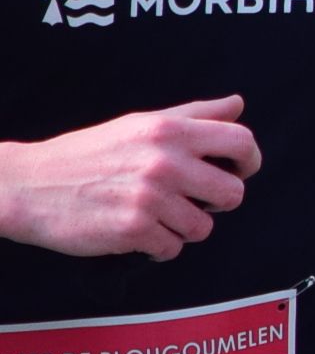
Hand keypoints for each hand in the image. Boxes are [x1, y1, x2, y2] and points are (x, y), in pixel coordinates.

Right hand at [0, 97, 260, 259]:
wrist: (28, 185)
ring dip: (184, 228)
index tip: (236, 171)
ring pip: (203, 227)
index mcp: (169, 130)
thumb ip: (194, 115)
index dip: (248, 161)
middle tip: (192, 200)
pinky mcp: (133, 229)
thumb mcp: (140, 123)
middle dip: (217, 203)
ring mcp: (150, 196)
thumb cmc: (87, 154)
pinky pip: (172, 248)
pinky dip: (159, 247)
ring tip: (157, 215)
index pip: (241, 141)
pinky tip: (138, 231)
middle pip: (233, 193)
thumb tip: (237, 104)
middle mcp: (164, 160)